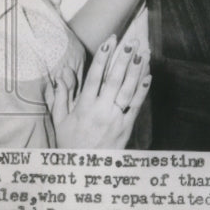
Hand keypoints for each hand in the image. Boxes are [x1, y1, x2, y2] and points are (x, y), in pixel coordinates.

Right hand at [46, 34, 150, 148]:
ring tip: (143, 53)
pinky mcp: (126, 126)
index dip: (103, 57)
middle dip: (123, 59)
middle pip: (114, 79)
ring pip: (127, 89)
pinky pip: (136, 105)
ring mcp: (115, 118)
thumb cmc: (71, 143)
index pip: (94, 77)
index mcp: (84, 107)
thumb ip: (60, 97)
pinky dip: (143, 90)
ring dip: (136, 70)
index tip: (110, 41)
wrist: (84, 168)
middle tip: (131, 41)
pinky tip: (149, 75)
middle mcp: (100, 110)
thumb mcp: (60, 121)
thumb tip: (60, 76)